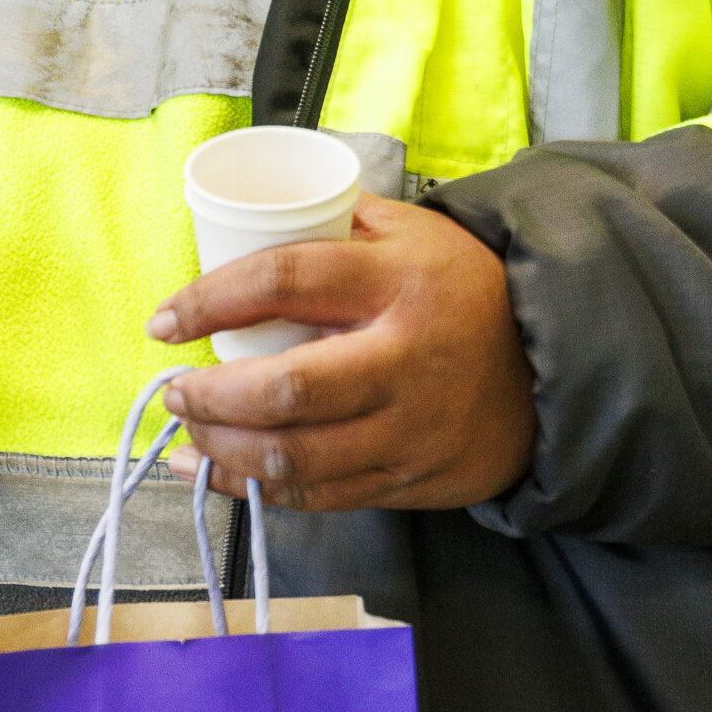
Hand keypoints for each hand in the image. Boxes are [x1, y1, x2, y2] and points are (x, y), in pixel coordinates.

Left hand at [146, 195, 534, 512]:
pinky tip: (220, 474)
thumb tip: (245, 214)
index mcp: (395, 279)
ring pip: (298, 457)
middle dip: (212, 396)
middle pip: (288, 388)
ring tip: (189, 432)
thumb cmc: (460, 287)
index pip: (286, 279)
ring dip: (225, 451)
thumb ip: (334, 221)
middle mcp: (403, 358)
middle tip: (174, 389)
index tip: (165, 319)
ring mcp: (409, 428)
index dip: (212, 298)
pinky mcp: (410, 480)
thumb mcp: (409, 231)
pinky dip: (259, 491)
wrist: (546, 366)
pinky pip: (321, 497)